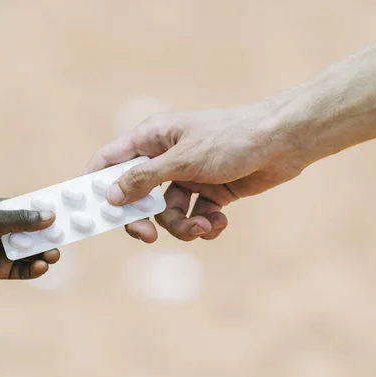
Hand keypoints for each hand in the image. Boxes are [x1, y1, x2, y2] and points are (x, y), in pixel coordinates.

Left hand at [0, 198, 59, 284]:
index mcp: (5, 212)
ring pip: (33, 252)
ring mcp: (6, 250)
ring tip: (53, 255)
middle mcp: (8, 231)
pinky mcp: (3, 269)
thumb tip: (50, 216)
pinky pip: (24, 269)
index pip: (32, 211)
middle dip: (51, 236)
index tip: (67, 215)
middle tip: (63, 239)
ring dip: (45, 253)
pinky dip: (34, 268)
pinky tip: (41, 266)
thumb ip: (22, 220)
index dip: (48, 213)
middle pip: (36, 233)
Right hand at [84, 103, 306, 242]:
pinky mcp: (209, 192)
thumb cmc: (231, 139)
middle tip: (148, 237)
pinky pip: (194, 216)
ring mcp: (186, 176)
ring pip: (168, 213)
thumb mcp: (183, 160)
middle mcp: (164, 158)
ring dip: (184, 226)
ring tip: (204, 227)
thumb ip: (144, 178)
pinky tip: (219, 222)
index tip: (92, 212)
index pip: (109, 161)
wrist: (283, 142)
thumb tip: (110, 194)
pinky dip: (205, 224)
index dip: (96, 185)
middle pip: (137, 196)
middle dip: (144, 219)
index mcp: (151, 139)